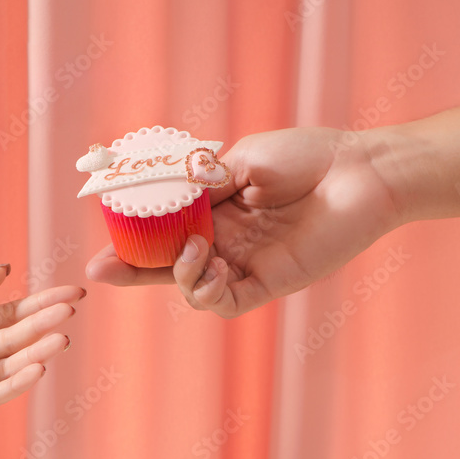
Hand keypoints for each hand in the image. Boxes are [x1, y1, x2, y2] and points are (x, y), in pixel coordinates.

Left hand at [0, 265, 84, 439]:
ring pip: (11, 365)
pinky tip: (38, 367)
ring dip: (37, 351)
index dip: (40, 303)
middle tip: (73, 308)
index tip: (71, 293)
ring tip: (62, 338)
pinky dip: (17, 382)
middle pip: (15, 336)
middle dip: (44, 322)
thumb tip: (5, 269)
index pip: (9, 314)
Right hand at [86, 128, 401, 316]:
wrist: (359, 170)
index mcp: (215, 209)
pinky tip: (212, 264)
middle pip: (166, 265)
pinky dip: (206, 290)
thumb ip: (204, 185)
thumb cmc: (307, 156)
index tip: (100, 238)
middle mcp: (225, 240)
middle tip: (100, 269)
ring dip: (178, 274)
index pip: (164, 229)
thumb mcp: (243, 160)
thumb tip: (168, 199)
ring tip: (195, 249)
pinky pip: (224, 303)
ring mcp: (245, 264)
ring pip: (191, 288)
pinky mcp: (268, 284)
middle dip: (131, 270)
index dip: (131, 238)